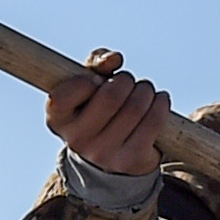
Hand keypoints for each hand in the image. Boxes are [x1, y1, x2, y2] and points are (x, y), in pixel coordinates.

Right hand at [45, 46, 166, 177]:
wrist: (112, 159)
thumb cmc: (98, 110)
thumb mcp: (89, 85)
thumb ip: (95, 64)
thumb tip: (114, 59)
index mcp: (58, 120)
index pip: (64, 95)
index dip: (85, 81)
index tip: (96, 82)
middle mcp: (77, 141)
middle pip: (110, 96)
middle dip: (125, 80)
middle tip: (128, 82)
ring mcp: (104, 154)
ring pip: (135, 107)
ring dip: (145, 90)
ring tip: (144, 91)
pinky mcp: (131, 160)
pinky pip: (153, 122)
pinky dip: (161, 103)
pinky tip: (159, 101)